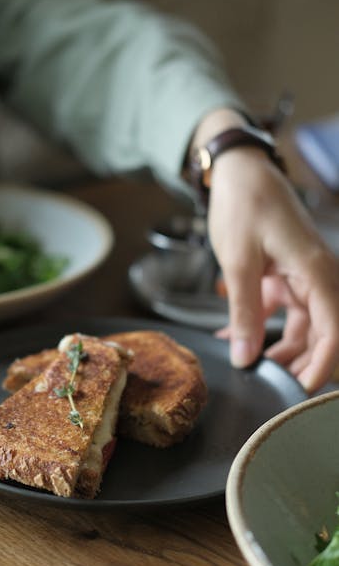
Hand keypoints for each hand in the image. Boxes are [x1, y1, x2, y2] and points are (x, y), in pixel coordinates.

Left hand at [207, 148, 338, 392]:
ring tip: (252, 368)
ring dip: (279, 350)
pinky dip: (263, 327)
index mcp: (316, 273)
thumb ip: (243, 313)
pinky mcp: (287, 275)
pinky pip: (284, 311)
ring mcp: (303, 277)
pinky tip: (236, 340)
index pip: (334, 332)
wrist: (238, 172)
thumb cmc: (243, 206)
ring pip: (303, 327)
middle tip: (272, 389)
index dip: (322, 367)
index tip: (299, 394)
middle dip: (300, 364)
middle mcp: (318, 277)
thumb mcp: (238, 264)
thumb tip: (245, 358)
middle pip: (322, 335)